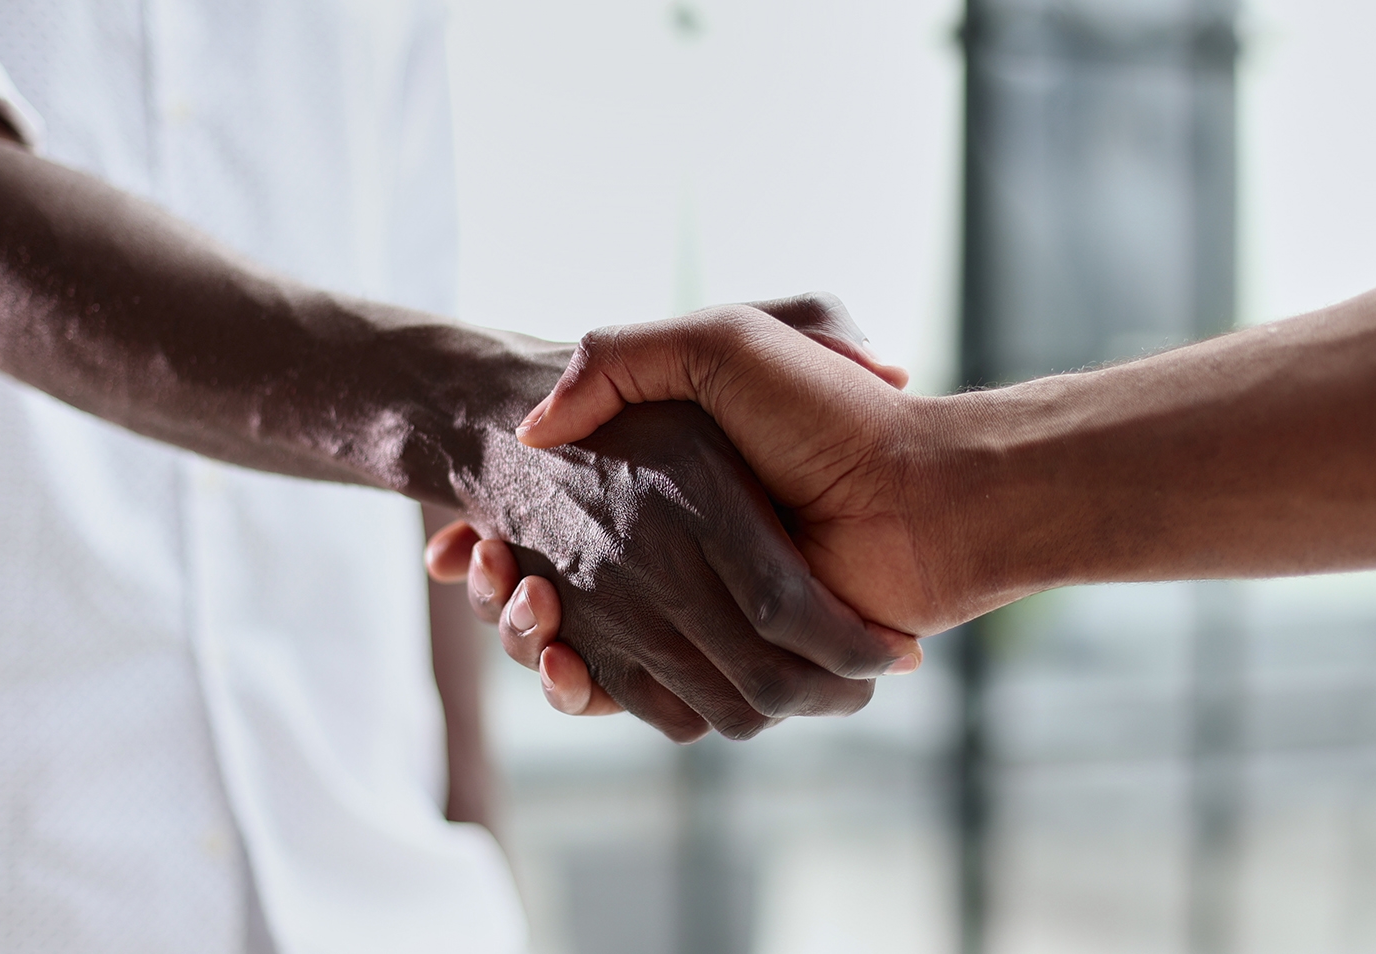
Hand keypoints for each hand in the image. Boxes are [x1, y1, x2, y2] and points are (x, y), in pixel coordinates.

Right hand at [436, 294, 949, 715]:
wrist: (920, 497)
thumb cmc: (829, 415)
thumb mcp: (722, 345)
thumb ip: (626, 354)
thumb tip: (532, 425)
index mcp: (666, 493)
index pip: (547, 522)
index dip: (490, 534)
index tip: (455, 531)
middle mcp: (671, 556)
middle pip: (541, 590)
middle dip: (495, 583)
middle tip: (460, 558)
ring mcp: (691, 616)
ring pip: (567, 645)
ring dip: (522, 630)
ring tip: (518, 591)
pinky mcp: (717, 672)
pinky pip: (626, 695)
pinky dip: (577, 684)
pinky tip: (561, 653)